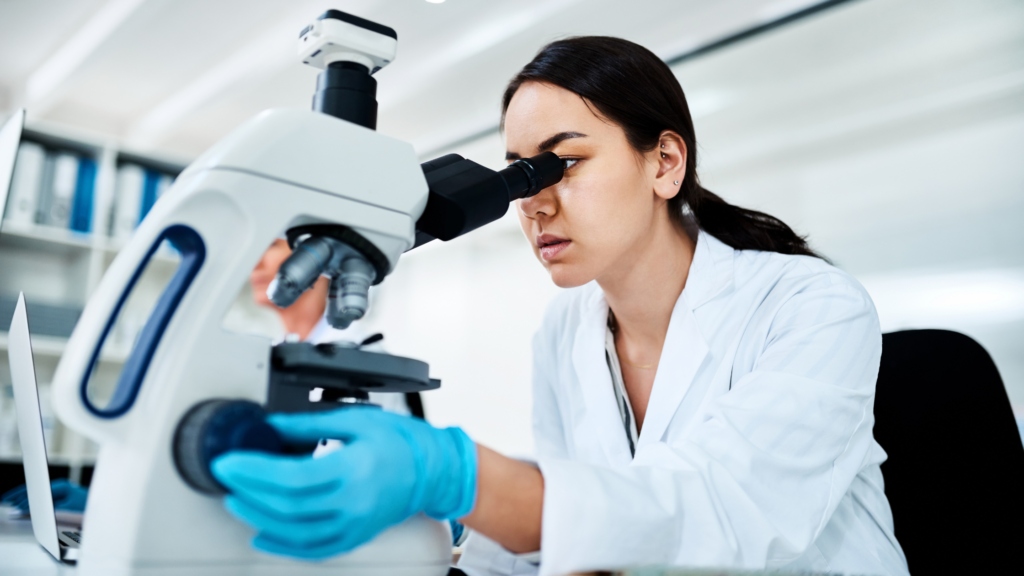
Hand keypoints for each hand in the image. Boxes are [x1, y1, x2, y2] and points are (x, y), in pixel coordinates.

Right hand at [1, 479, 87, 513]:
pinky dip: (32, 498)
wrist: (100, 503)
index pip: (38, 491)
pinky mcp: (60, 493)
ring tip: (12, 501)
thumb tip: (34, 508)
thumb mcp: (67, 508)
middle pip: (35, 489)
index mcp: (61, 486)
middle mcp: (60, 485)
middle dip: (20, 495)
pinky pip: (42, 494)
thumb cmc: (86, 505)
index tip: (17, 505)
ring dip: (24, 496)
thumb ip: (49, 507)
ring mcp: (60, 488)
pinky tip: (25, 503)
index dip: (25, 498)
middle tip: (7, 499)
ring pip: (37, 491)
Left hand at [211, 406, 476, 559]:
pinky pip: (313, 549)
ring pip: (295, 532)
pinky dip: (283, 545)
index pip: (291, 478)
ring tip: (237, 503)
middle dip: (249, 493)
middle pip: (288, 506)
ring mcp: (354, 525)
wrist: (434, 470)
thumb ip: (308, 425)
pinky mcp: (355, 536)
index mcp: (353, 469)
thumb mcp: (355, 419)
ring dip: (259, 519)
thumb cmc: (402, 442)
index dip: (253, 472)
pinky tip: (264, 534)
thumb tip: (270, 426)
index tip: (230, 462)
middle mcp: (353, 503)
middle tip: (226, 478)